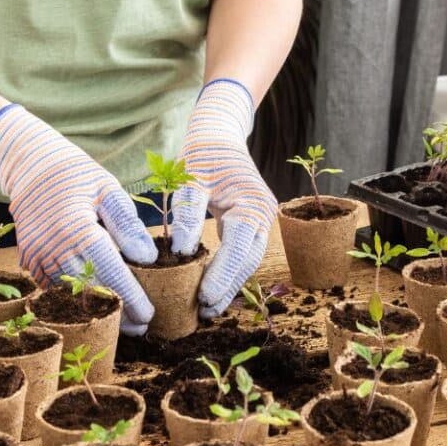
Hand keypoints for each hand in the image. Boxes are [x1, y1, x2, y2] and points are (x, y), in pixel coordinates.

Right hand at [0, 105, 156, 334]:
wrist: (30, 166)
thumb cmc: (76, 175)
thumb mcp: (108, 189)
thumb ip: (128, 224)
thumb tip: (148, 259)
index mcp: (76, 228)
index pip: (109, 272)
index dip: (130, 297)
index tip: (148, 315)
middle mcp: (53, 247)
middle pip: (90, 291)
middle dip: (116, 312)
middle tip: (140, 327)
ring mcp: (37, 256)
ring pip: (70, 295)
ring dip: (96, 310)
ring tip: (122, 322)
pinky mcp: (29, 260)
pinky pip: (54, 288)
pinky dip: (75, 298)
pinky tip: (95, 305)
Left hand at [172, 79, 277, 318]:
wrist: (219, 133)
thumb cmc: (203, 152)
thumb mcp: (190, 176)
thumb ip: (187, 212)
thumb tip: (182, 252)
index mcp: (253, 204)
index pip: (239, 248)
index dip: (223, 276)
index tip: (204, 298)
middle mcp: (264, 215)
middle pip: (248, 261)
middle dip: (227, 288)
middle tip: (204, 312)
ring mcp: (261, 220)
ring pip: (247, 261)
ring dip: (229, 285)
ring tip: (207, 309)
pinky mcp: (251, 224)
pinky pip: (242, 253)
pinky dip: (228, 272)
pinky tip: (212, 290)